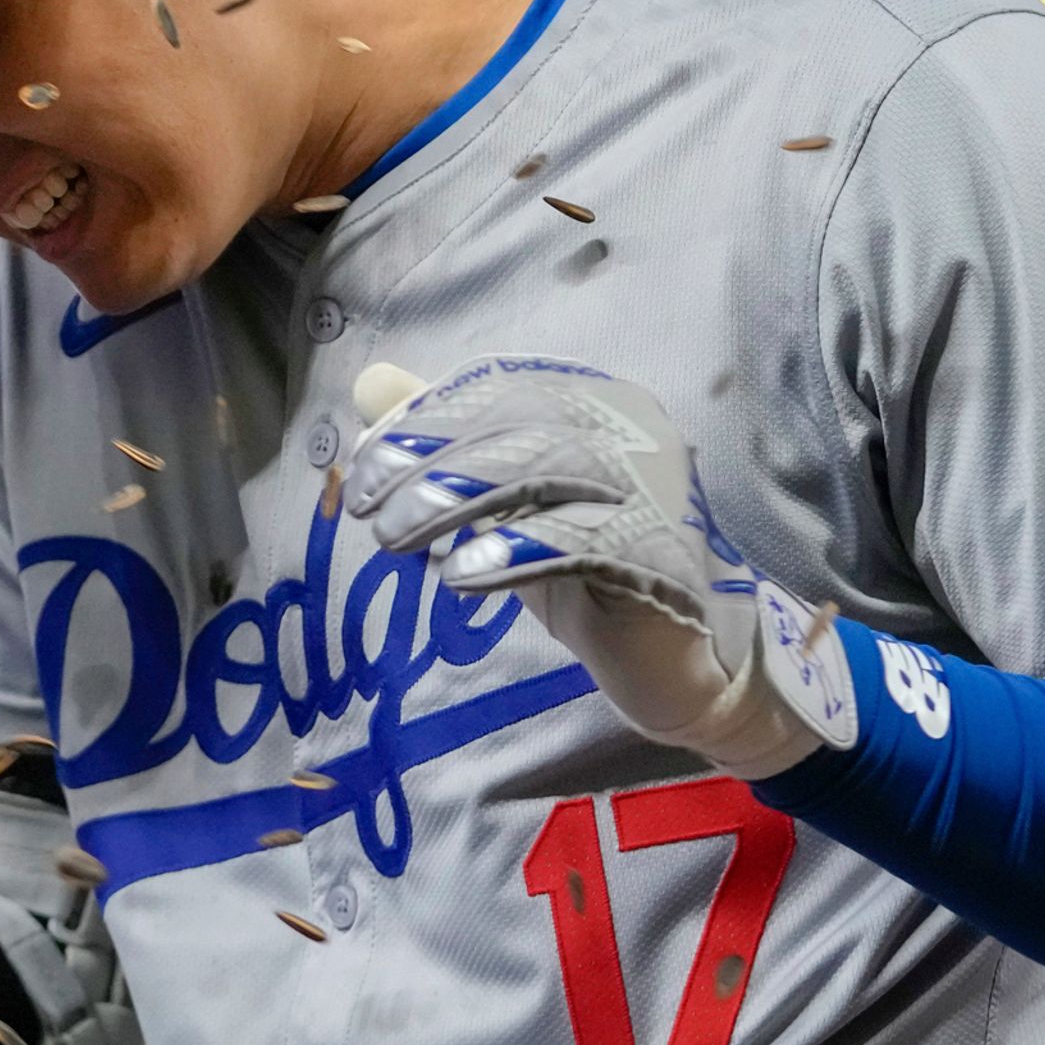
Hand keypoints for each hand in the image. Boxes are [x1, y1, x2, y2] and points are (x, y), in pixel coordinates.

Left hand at [342, 358, 859, 780]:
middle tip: (365, 501)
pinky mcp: (661, 555)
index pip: (502, 387)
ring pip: (544, 468)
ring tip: (391, 539)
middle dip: (429, 455)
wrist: (680, 661)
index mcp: (600, 404)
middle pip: (520, 420)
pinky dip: (510, 551)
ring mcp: (655, 490)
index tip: (365, 459)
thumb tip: (371, 383)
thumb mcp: (505, 502)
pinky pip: (579, 540)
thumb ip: (445, 441)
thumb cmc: (589, 572)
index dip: (426, 416)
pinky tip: (458, 576)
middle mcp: (634, 432)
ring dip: (454, 500)